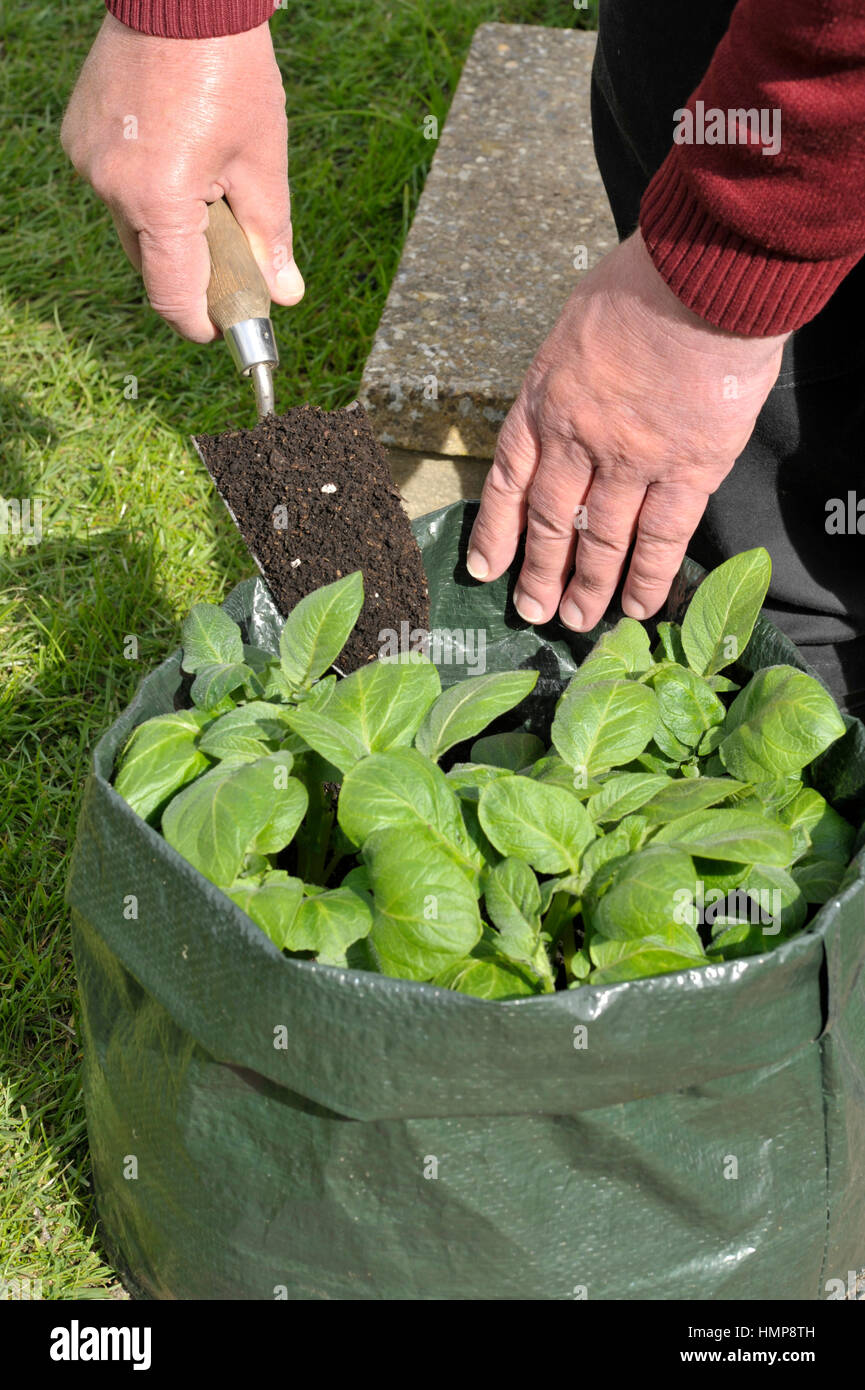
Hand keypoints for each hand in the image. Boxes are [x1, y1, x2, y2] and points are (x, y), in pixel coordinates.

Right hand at [61, 14, 302, 340]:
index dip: (200, 323)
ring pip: (132, 226)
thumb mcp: (263, 162)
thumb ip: (270, 237)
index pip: (173, 297)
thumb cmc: (231, 73)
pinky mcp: (79, 137)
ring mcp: (89, 162)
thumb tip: (285, 296)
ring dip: (168, 226)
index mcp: (159, 202)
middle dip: (191, 269)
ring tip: (206, 179)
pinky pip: (115, 187)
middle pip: (152, 265)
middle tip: (232, 248)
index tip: (222, 326)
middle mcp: (112, 188)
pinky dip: (145, 189)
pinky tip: (175, 152)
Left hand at [466, 232, 786, 629]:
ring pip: (602, 539)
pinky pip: (661, 538)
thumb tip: (572, 398)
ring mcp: (632, 460)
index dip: (496, 529)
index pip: (509, 478)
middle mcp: (578, 439)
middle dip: (540, 572)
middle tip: (533, 611)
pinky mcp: (687, 470)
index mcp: (545, 399)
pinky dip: (648, 576)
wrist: (705, 275)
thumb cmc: (645, 281)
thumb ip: (569, 372)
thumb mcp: (576, 322)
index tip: (486, 568)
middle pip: (551, 521)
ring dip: (589, 585)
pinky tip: (639, 606)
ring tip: (578, 620)